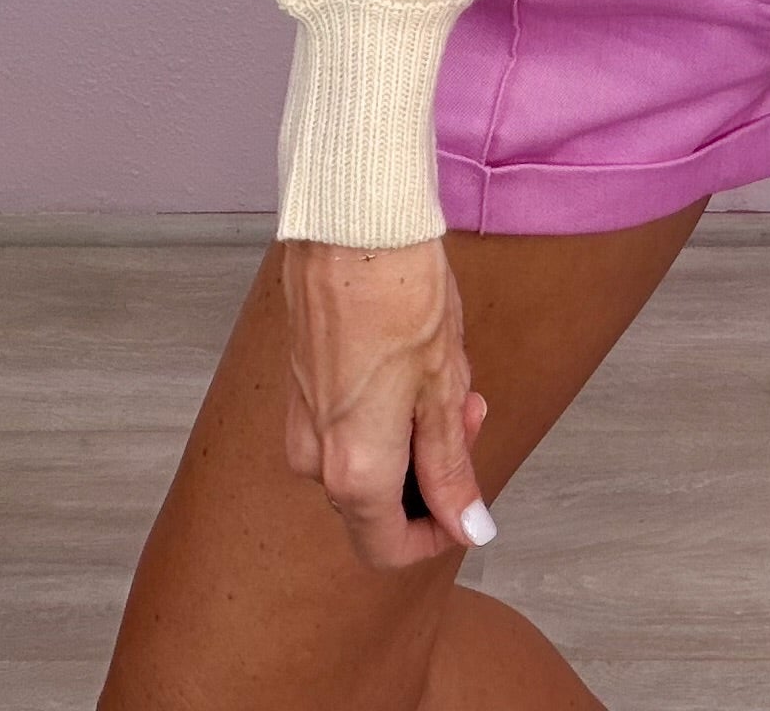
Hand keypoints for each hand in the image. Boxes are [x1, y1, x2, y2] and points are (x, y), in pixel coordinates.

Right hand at [280, 236, 494, 571]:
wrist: (352, 221)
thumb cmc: (400, 295)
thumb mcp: (443, 389)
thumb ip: (450, 467)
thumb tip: (467, 527)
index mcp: (353, 470)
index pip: (387, 547)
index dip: (435, 536)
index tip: (466, 505)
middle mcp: (314, 455)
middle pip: (377, 501)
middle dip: (431, 468)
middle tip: (470, 410)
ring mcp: (301, 418)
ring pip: (364, 456)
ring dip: (411, 433)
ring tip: (446, 371)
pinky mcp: (300, 384)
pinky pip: (344, 424)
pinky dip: (384, 409)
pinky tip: (412, 359)